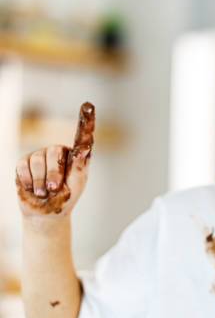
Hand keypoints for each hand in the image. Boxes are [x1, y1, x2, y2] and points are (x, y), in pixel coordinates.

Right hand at [15, 102, 95, 217]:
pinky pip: (23, 167)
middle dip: (53, 175)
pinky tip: (32, 189)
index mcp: (76, 154)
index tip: (89, 105)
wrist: (47, 211)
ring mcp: (40, 155)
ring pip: (37, 161)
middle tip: (54, 189)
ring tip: (44, 193)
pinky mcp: (24, 163)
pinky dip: (28, 181)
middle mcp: (58, 151)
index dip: (85, 120)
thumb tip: (84, 147)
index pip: (82, 135)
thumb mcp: (78, 182)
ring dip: (40, 182)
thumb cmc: (67, 196)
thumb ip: (80, 165)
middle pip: (53, 153)